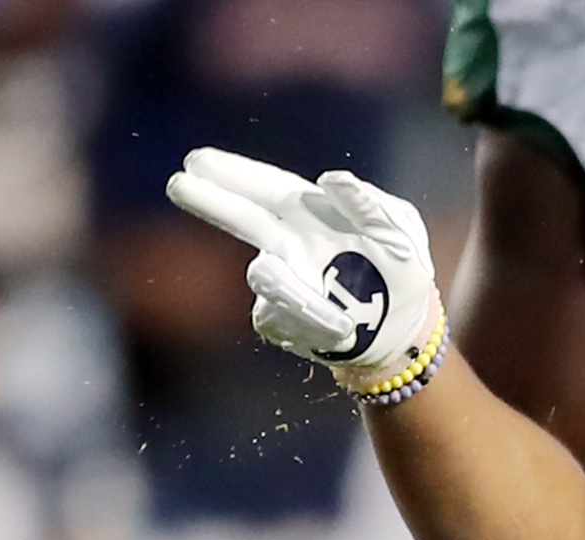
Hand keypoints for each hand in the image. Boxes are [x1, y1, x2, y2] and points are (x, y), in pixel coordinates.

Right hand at [164, 148, 441, 379]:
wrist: (405, 334)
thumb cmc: (402, 273)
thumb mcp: (400, 231)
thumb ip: (369, 203)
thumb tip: (328, 179)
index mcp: (311, 215)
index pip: (267, 188)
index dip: (233, 174)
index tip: (197, 161)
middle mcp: (290, 245)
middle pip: (245, 220)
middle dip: (213, 202)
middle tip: (179, 184)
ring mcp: (285, 284)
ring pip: (266, 278)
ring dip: (286, 288)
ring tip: (326, 309)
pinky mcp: (285, 324)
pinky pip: (284, 319)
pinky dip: (314, 321)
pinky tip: (342, 328)